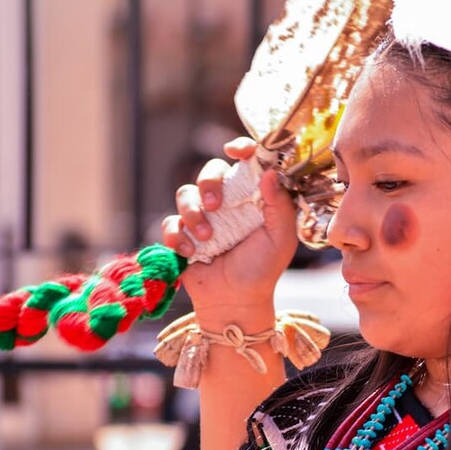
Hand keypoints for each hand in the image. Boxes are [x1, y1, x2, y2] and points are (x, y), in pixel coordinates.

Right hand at [161, 138, 298, 325]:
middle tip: (216, 207)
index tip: (234, 150)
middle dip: (209, 183)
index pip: (246, 162)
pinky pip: (170, 222)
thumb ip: (280, 206)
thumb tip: (269, 172)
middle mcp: (227, 202)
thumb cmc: (262, 269)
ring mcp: (203, 217)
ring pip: (185, 193)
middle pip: (210, 170)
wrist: (235, 301)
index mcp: (252, 198)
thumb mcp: (280, 238)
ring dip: (193, 214)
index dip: (242, 148)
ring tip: (207, 239)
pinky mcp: (183, 234)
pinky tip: (191, 252)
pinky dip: (178, 235)